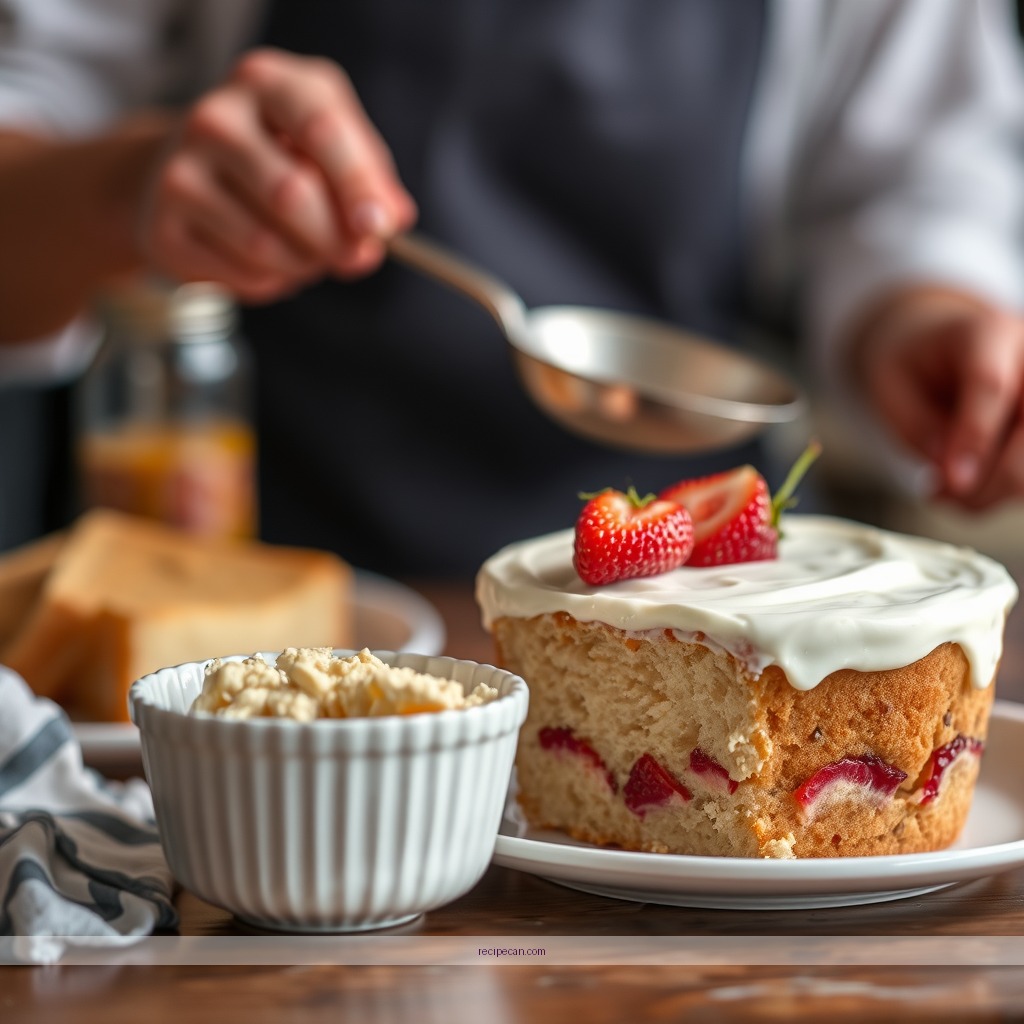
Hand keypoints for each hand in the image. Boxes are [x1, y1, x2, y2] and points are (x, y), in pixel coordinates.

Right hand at [139, 48, 416, 301]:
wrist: (188, 172)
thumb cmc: (279, 158)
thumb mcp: (332, 149)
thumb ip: (370, 181)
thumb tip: (390, 220)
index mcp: (267, 82)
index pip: (320, 129)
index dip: (357, 184)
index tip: (379, 228)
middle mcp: (216, 117)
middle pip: (292, 194)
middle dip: (335, 240)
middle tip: (354, 258)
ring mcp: (180, 170)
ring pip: (266, 243)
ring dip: (305, 266)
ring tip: (309, 256)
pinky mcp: (164, 226)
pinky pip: (243, 274)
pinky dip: (274, 281)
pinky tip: (270, 264)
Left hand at [854, 287, 1023, 508]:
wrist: (940, 346)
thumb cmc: (913, 363)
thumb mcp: (891, 384)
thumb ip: (918, 425)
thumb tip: (952, 473)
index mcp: (988, 334)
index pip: (991, 385)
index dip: (974, 438)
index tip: (952, 482)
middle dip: (987, 480)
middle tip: (940, 495)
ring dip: (992, 493)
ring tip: (945, 492)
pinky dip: (999, 493)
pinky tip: (965, 490)